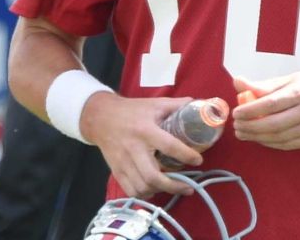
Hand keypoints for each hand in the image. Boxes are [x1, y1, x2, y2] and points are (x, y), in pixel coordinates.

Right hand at [80, 92, 202, 198]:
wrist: (100, 117)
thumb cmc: (132, 110)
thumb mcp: (155, 104)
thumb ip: (176, 105)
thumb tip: (198, 105)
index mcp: (145, 130)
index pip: (168, 146)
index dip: (186, 155)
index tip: (198, 160)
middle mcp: (133, 148)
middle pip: (152, 176)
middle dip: (173, 185)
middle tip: (188, 187)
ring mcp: (123, 162)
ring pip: (142, 186)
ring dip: (160, 191)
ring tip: (174, 188)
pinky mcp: (116, 170)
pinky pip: (130, 190)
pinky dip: (145, 194)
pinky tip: (155, 190)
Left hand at [231, 66, 299, 150]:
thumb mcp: (288, 78)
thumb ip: (263, 84)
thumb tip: (237, 82)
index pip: (272, 103)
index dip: (251, 110)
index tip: (236, 113)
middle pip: (274, 124)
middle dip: (251, 127)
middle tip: (236, 126)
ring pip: (280, 137)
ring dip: (257, 138)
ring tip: (243, 133)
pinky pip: (288, 144)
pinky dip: (271, 143)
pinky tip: (259, 138)